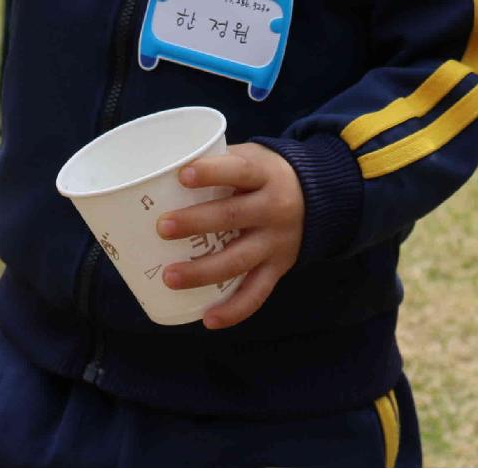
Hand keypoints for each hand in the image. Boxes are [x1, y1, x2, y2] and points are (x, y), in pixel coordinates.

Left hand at [155, 142, 303, 329]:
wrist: (320, 194)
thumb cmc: (264, 174)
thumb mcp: (250, 157)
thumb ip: (216, 163)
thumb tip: (157, 173)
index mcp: (263, 174)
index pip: (238, 170)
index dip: (211, 172)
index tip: (182, 176)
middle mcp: (273, 207)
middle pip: (233, 216)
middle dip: (196, 223)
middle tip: (162, 228)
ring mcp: (276, 242)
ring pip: (239, 260)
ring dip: (203, 271)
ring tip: (170, 277)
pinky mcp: (279, 268)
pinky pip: (257, 293)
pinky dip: (234, 310)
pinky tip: (207, 318)